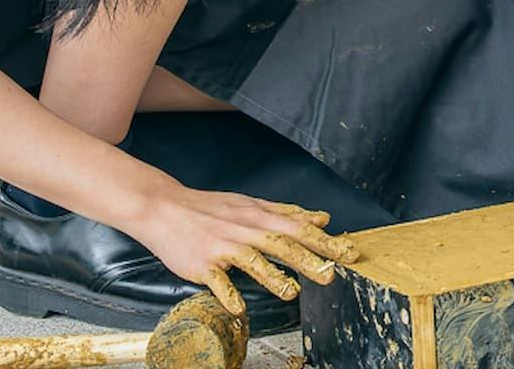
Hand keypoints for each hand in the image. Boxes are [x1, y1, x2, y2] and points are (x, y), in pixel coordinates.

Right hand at [138, 187, 358, 316]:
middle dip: (309, 258)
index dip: (325, 241)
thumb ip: (288, 214)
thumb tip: (323, 219)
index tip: (349, 252)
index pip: (299, 227)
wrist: (165, 206)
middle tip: (331, 274)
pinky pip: (217, 281)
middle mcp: (245, 229)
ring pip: (252, 260)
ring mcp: (223, 246)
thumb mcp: (252, 204)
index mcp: (260, 216)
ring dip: (272, 276)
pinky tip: (239, 309)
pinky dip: (228, 294)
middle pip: (282, 243)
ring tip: (291, 292)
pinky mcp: (202, 263)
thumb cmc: (212, 208)